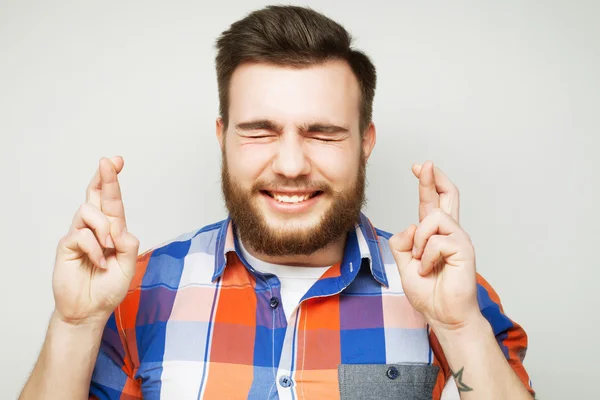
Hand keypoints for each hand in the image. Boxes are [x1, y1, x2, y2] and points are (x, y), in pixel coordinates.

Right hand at [52, 156, 139, 325]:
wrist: (89, 310)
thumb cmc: (108, 288)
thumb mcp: (128, 266)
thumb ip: (128, 244)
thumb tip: (119, 227)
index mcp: (112, 230)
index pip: (112, 201)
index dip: (112, 181)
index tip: (117, 160)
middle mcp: (95, 228)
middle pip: (95, 195)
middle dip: (103, 177)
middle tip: (108, 161)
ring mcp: (80, 235)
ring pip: (89, 212)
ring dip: (103, 229)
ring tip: (108, 250)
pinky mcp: (68, 246)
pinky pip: (82, 235)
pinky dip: (95, 248)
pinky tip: (99, 262)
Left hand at [389, 161, 479, 330]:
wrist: (443, 315)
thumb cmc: (428, 292)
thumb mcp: (404, 263)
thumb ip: (402, 242)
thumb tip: (410, 226)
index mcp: (435, 235)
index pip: (432, 203)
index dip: (426, 184)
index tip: (419, 167)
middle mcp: (450, 233)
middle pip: (447, 196)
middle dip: (434, 178)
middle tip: (425, 164)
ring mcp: (459, 239)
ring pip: (432, 219)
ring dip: (419, 241)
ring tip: (422, 262)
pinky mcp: (464, 249)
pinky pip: (435, 241)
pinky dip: (426, 257)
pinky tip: (430, 270)